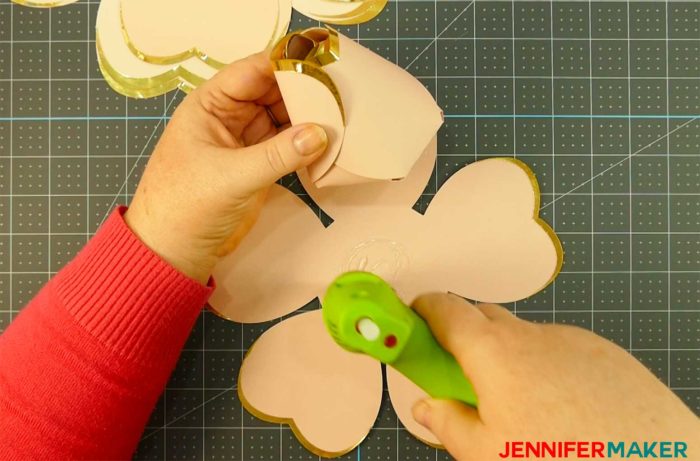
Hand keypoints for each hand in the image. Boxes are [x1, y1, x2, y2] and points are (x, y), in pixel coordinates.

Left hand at [125, 53, 327, 282]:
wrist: (173, 251)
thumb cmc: (186, 206)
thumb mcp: (231, 177)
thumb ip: (276, 155)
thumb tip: (321, 134)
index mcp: (211, 104)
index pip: (254, 71)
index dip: (287, 64)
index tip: (324, 64)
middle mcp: (230, 115)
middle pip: (275, 91)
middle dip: (306, 91)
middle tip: (344, 95)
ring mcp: (246, 140)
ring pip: (285, 117)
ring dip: (310, 118)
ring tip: (344, 118)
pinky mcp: (258, 164)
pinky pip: (288, 144)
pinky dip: (307, 144)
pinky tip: (330, 144)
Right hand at [410, 294, 698, 460]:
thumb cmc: (567, 459)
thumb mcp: (488, 454)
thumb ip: (448, 424)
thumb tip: (428, 409)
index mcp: (495, 354)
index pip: (445, 309)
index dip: (423, 309)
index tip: (412, 320)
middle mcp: (532, 335)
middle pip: (484, 318)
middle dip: (464, 338)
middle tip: (459, 376)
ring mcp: (571, 340)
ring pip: (525, 338)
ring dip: (509, 358)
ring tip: (520, 407)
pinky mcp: (603, 352)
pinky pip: (560, 349)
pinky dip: (547, 367)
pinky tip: (561, 408)